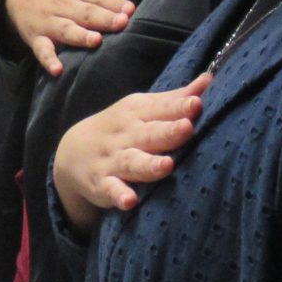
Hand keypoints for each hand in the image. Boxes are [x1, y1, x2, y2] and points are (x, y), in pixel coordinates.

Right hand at [4, 0, 134, 74]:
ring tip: (95, 41)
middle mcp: (62, 3)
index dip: (114, 3)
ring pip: (66, 30)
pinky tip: (57, 70)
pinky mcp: (36, 37)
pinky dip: (48, 60)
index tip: (130, 10)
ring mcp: (48, 22)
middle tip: (121, 23)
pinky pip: (42, 50)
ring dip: (80, 36)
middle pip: (86, 13)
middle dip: (104, 18)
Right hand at [56, 75, 209, 230]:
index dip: (179, 106)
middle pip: (149, 133)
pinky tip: (130, 202)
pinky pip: (111, 190)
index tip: (197, 103)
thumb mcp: (143, 109)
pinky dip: (119, 195)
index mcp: (137, 113)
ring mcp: (113, 160)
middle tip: (187, 128)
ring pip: (132, 162)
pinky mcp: (102, 185)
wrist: (72, 152)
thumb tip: (208, 80)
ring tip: (167, 166)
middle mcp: (125, 135)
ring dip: (148, 165)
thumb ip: (175, 99)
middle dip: (168, 131)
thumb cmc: (121, 128)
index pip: (161, 108)